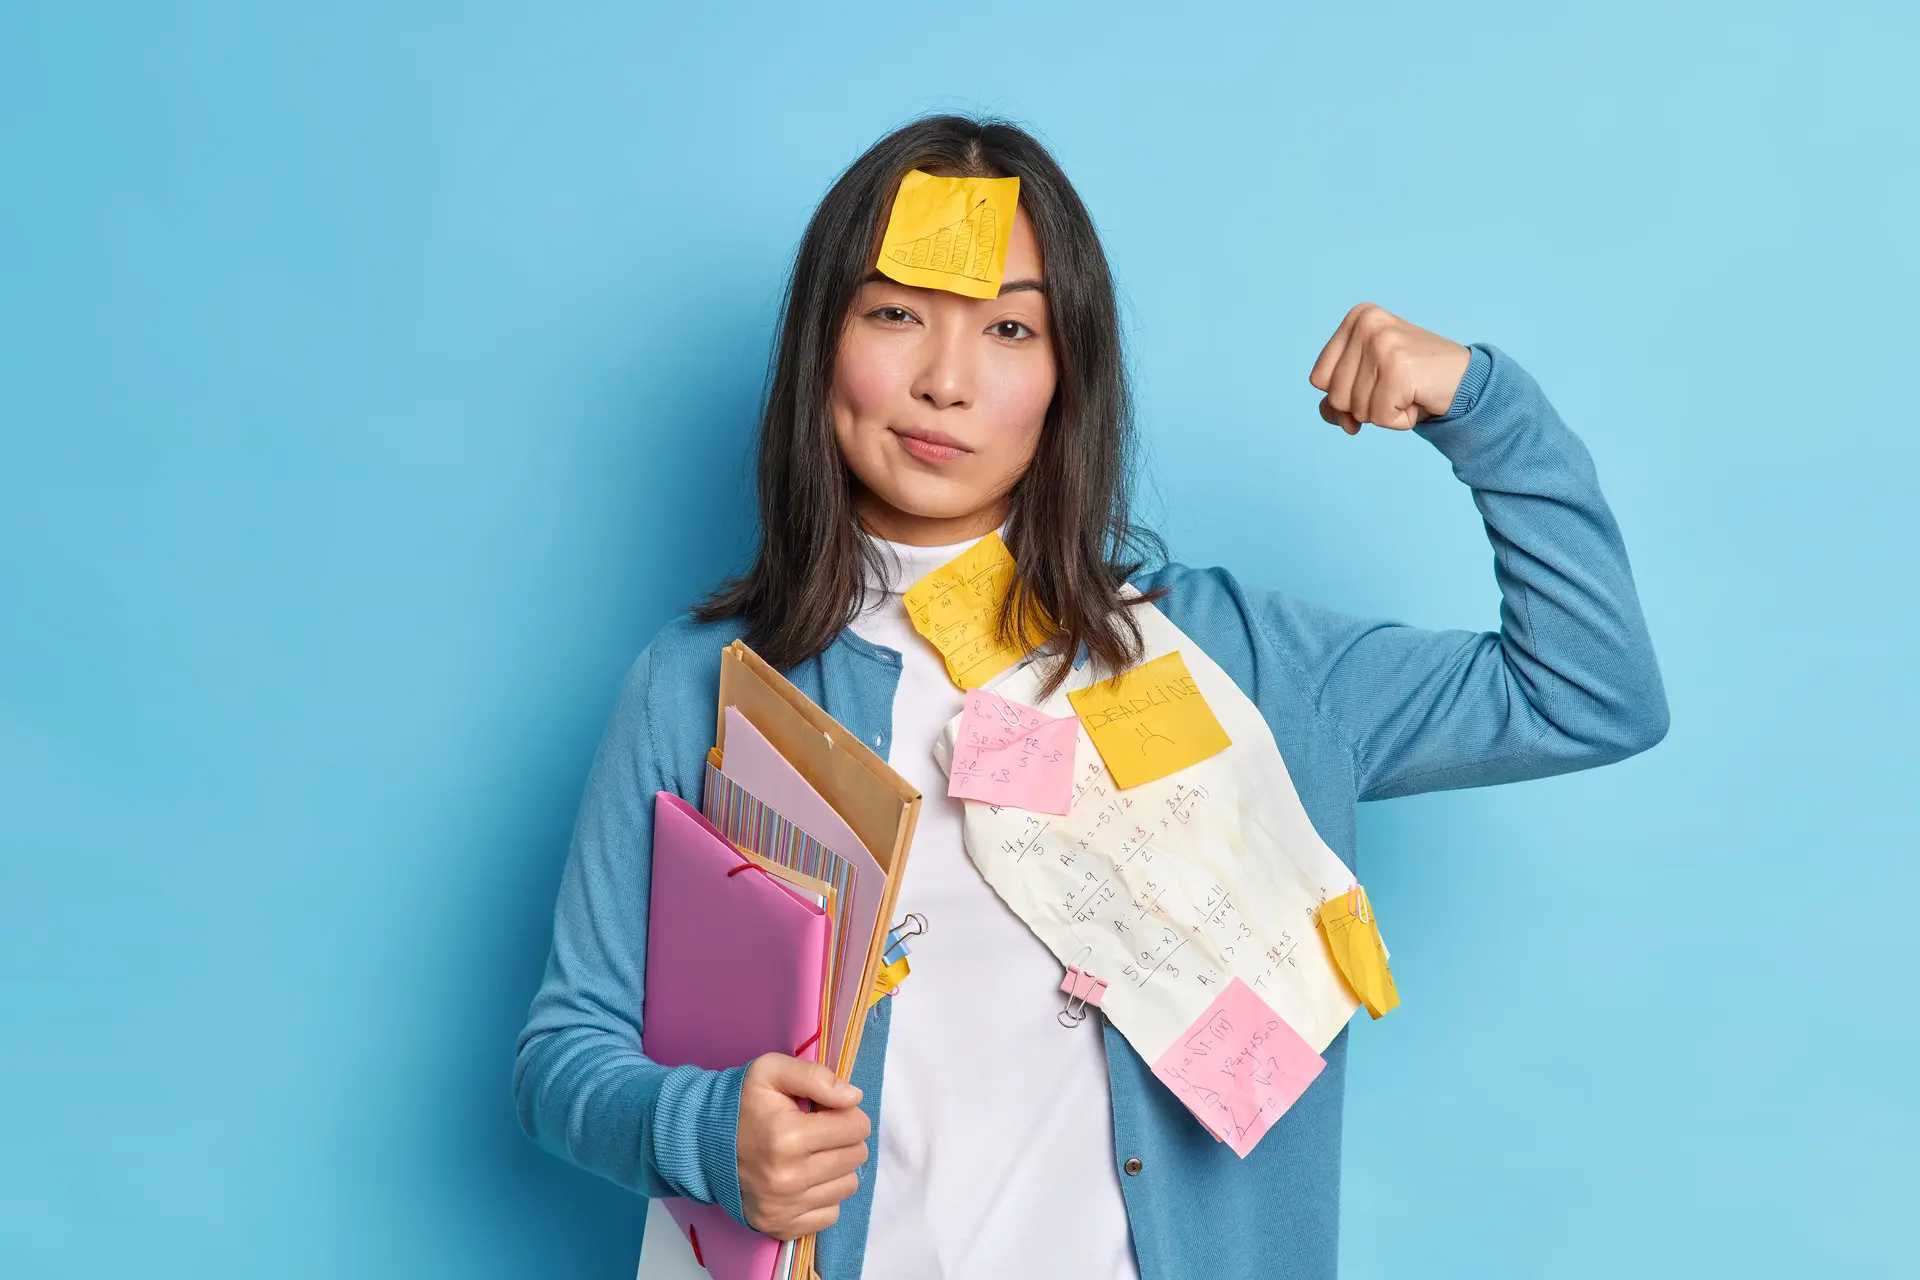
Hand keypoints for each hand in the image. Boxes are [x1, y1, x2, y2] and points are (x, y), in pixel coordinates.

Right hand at [735, 1053, 870, 1239]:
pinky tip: (803, 1180)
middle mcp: (789, 1178)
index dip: (846, 1114)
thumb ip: (815, 1076)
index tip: (826, 1112)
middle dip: (844, 1139)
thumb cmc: (742, 1104)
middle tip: (818, 1133)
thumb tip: (853, 1097)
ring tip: (810, 1156)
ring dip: (836, 1168)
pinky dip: (823, 1196)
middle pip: (856, 1156)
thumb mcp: (771, 1071)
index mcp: (789, 1136)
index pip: (857, 1127)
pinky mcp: (781, 1227)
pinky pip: (830, 1214)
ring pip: (847, 1186)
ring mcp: (785, 1207)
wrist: (702, 1144)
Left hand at [1309, 303, 1471, 433]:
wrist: (1465, 380)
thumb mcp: (1368, 382)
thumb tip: (1334, 418)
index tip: (1375, 383)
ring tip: (1408, 391)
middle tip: (1397, 387)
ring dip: (1384, 413)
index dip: (1344, 395)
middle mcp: (1368, 323)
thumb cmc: (1415, 380)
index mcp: (1357, 318)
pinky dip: (1400, 420)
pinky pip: (1381, 418)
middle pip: (1335, 396)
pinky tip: (1417, 399)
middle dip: (1365, 406)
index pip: (1318, 379)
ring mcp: (1384, 343)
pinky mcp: (1400, 368)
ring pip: (1357, 410)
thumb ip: (1339, 398)